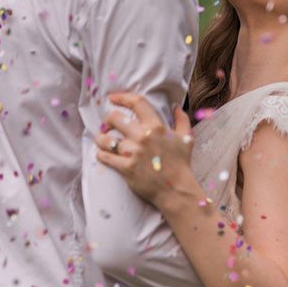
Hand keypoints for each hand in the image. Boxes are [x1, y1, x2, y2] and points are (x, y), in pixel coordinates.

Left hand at [95, 92, 193, 206]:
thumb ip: (182, 119)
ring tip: (102, 140)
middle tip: (107, 125)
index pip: (136, 102)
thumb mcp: (186, 138)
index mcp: (156, 126)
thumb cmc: (181, 163)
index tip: (112, 98)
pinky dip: (101, 154)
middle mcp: (143, 136)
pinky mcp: (126, 168)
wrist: (176, 189)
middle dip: (108, 120)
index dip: (122, 97)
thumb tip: (175, 106)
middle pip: (115, 118)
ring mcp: (133, 152)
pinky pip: (105, 157)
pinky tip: (102, 154)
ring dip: (101, 139)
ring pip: (106, 139)